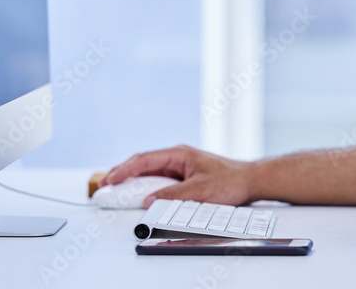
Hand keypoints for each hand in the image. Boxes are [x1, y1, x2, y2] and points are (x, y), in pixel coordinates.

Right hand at [101, 145, 253, 207]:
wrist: (250, 181)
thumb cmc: (230, 180)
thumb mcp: (199, 190)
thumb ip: (172, 196)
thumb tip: (148, 201)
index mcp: (179, 154)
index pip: (144, 160)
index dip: (124, 170)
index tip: (109, 180)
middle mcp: (177, 157)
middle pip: (143, 164)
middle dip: (123, 174)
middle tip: (105, 186)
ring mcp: (180, 166)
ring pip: (150, 172)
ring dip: (133, 180)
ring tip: (117, 191)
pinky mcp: (184, 176)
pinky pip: (159, 180)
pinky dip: (146, 186)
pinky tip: (139, 194)